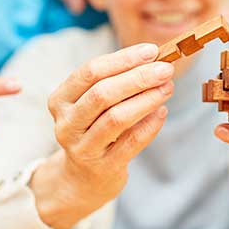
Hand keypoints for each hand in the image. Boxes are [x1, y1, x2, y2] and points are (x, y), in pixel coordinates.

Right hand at [31, 43, 173, 228]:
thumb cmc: (95, 128)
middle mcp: (66, 123)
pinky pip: (131, 142)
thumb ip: (117, 81)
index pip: (90, 72)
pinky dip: (150, 124)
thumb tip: (155, 59)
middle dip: (138, 78)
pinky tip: (163, 111)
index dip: (122, 59)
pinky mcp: (103, 167)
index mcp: (60, 100)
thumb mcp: (94, 104)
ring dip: (146, 99)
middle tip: (166, 69)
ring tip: (168, 87)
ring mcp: (82, 147)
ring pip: (116, 118)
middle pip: (102, 93)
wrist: (84, 177)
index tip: (151, 51)